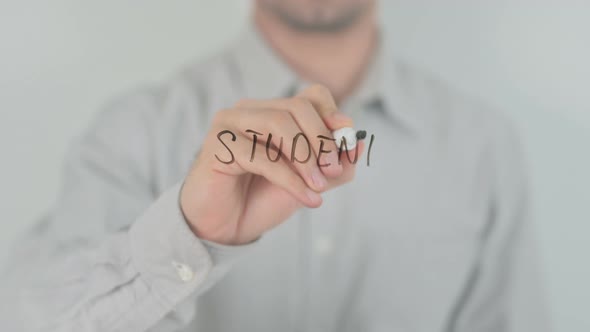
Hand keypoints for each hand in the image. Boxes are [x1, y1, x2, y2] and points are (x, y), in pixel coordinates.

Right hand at [180, 84, 363, 244]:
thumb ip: (335, 166)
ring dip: (307, 157)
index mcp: (272, 112)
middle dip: (322, 139)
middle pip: (297, 106)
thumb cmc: (262, 199)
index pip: (310, 96)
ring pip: (279, 124)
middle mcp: (250, 111)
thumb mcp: (308, 182)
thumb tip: (360, 145)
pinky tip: (308, 199)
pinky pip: (261, 155)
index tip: (347, 141)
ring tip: (319, 186)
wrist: (225, 228)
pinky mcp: (217, 145)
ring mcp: (230, 124)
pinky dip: (290, 179)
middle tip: (333, 171)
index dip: (332, 115)